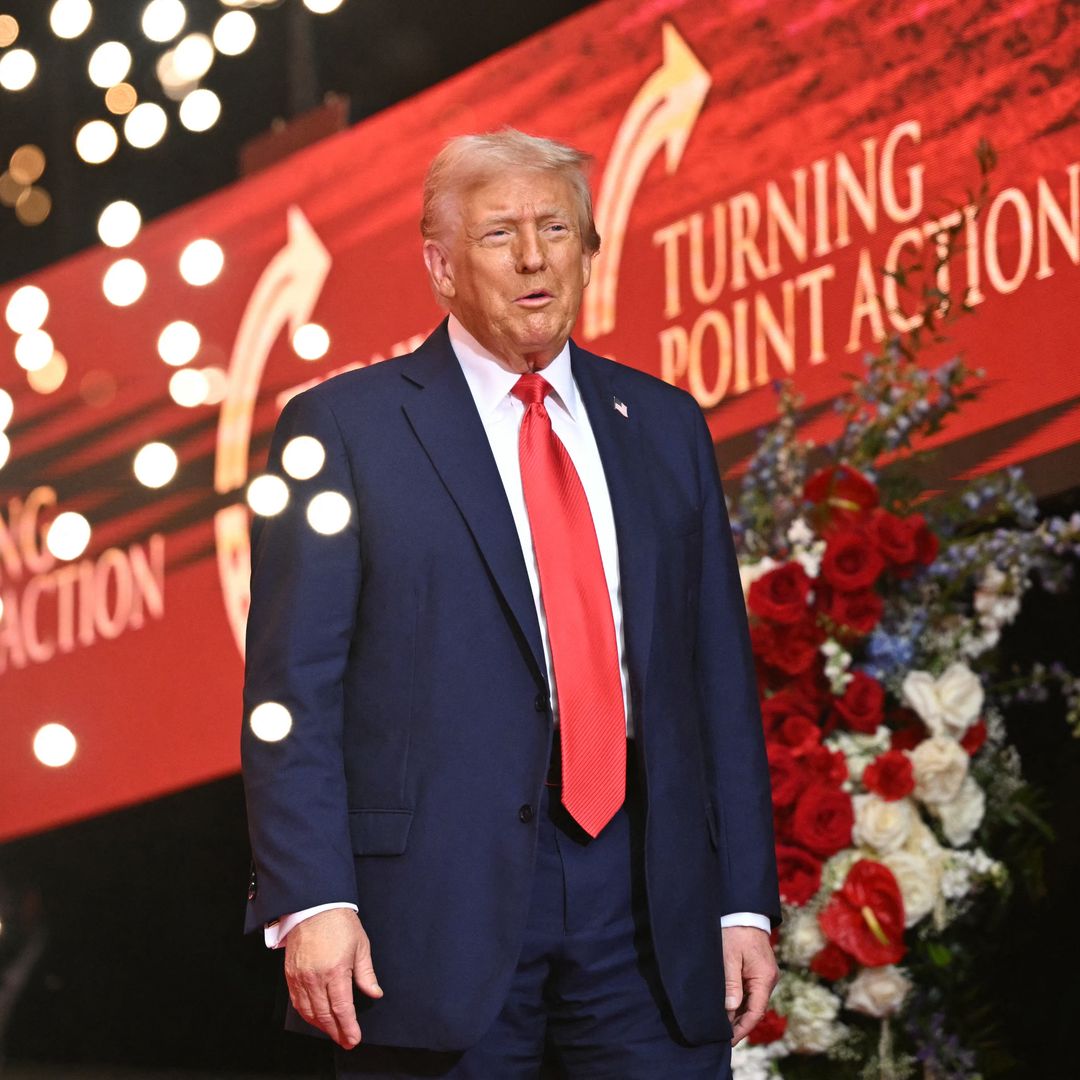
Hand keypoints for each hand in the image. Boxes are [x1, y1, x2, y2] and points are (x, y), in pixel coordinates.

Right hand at [284, 907, 382, 1048]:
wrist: (315, 906)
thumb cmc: (340, 923)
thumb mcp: (361, 946)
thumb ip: (366, 974)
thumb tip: (375, 993)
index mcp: (336, 970)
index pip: (342, 1009)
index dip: (348, 1027)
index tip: (354, 1038)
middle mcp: (316, 977)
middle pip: (325, 1015)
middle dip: (337, 1032)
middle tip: (346, 1041)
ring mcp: (301, 977)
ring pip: (309, 1012)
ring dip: (321, 1026)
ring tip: (333, 1032)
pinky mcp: (291, 975)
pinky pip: (297, 1002)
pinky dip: (306, 1015)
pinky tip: (315, 1018)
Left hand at [722, 925, 778, 1045]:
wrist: (744, 911)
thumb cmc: (735, 932)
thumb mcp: (729, 957)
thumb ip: (731, 984)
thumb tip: (730, 1009)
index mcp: (764, 978)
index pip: (755, 1011)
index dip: (742, 1028)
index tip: (728, 1040)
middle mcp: (769, 979)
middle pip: (755, 1009)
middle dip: (739, 1024)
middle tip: (721, 1036)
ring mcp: (766, 975)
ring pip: (753, 1002)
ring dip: (739, 1013)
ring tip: (722, 1026)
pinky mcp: (760, 971)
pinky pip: (751, 992)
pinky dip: (741, 1002)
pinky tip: (728, 1008)